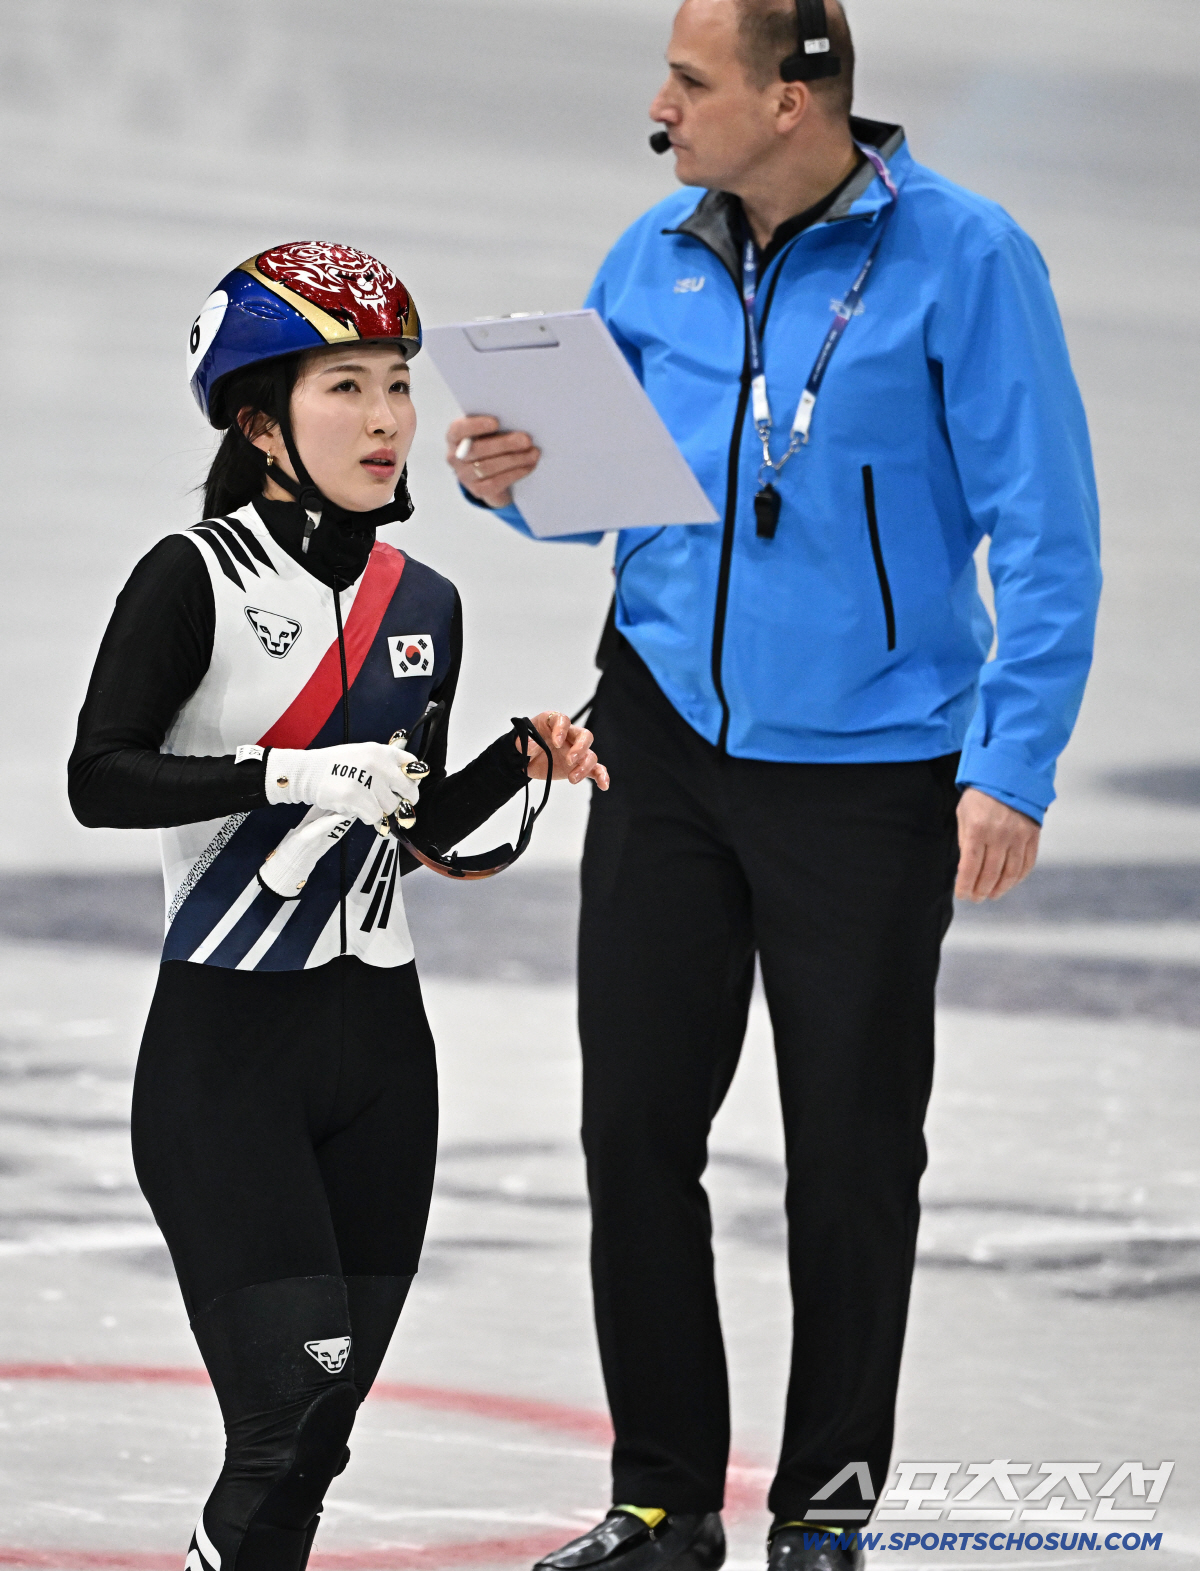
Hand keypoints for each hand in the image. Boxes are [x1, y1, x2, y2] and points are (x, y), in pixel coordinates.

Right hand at [265, 742, 424, 825]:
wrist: (308, 772)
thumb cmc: (336, 766)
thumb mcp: (364, 754)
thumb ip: (386, 764)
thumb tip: (412, 781)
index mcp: (382, 751)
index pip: (413, 766)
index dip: (411, 781)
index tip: (405, 788)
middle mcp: (378, 763)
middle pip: (408, 791)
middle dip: (404, 801)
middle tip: (394, 805)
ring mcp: (367, 780)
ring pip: (392, 807)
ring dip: (381, 810)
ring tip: (366, 804)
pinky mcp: (356, 797)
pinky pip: (376, 816)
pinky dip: (368, 817)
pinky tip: (357, 810)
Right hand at [447, 415, 540, 508]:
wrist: (491, 472)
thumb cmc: (491, 442)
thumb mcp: (489, 432)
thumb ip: (496, 426)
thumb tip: (518, 423)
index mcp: (455, 437)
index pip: (459, 430)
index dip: (476, 426)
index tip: (496, 422)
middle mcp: (455, 457)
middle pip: (477, 450)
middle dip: (504, 444)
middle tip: (526, 440)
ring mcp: (465, 476)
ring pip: (488, 468)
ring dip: (514, 460)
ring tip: (534, 453)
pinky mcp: (478, 490)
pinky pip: (496, 483)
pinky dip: (515, 473)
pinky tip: (529, 466)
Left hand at [519, 712, 609, 789]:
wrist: (527, 759)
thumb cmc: (527, 745)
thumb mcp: (520, 742)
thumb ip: (525, 743)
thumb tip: (531, 746)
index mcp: (554, 724)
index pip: (563, 720)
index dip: (561, 729)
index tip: (556, 742)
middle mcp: (569, 735)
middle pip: (584, 735)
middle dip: (579, 748)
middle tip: (569, 760)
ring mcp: (576, 751)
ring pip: (590, 755)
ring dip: (584, 767)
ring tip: (572, 779)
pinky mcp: (578, 766)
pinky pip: (595, 769)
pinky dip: (601, 776)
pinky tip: (603, 785)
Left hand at [955, 787, 1039, 901]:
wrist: (1009, 773)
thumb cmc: (980, 795)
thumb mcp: (964, 814)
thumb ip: (966, 841)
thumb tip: (966, 869)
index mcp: (977, 829)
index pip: (970, 867)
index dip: (965, 885)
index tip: (962, 895)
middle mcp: (999, 835)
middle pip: (990, 874)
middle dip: (981, 890)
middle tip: (976, 898)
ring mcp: (1018, 836)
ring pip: (1010, 873)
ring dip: (1000, 888)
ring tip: (992, 895)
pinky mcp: (1033, 835)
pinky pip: (1027, 863)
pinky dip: (1018, 877)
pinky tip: (1009, 883)